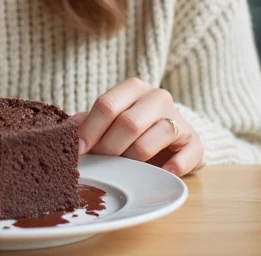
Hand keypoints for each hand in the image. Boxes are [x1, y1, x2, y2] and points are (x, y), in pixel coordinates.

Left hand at [71, 78, 203, 175]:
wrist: (172, 135)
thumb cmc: (134, 126)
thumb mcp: (111, 118)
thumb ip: (89, 121)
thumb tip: (66, 130)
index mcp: (134, 87)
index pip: (107, 105)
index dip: (90, 130)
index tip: (79, 150)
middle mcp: (158, 97)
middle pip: (128, 123)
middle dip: (109, 148)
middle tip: (101, 162)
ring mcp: (179, 119)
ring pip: (150, 142)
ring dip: (132, 160)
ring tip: (125, 168)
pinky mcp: (194, 141)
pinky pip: (185, 155)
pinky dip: (171, 167)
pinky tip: (160, 173)